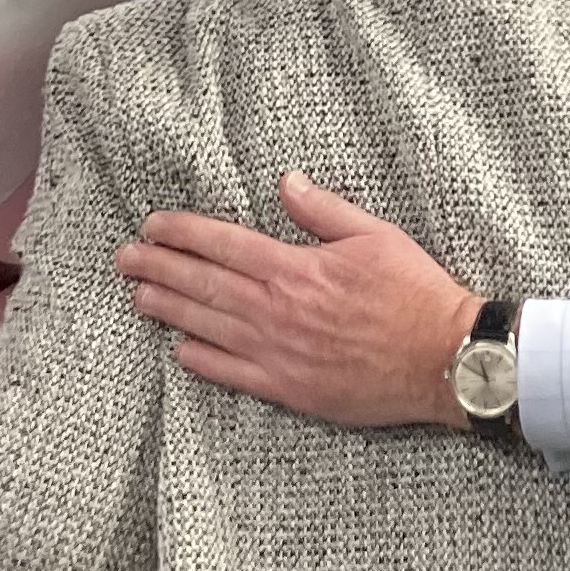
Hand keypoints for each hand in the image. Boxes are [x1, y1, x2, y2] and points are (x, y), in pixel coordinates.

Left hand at [116, 172, 478, 429]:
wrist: (444, 358)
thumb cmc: (415, 293)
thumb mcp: (374, 234)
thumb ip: (323, 210)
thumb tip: (285, 183)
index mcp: (295, 267)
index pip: (221, 244)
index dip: (181, 233)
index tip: (152, 225)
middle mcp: (277, 309)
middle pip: (202, 283)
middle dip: (158, 267)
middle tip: (124, 258)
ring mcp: (278, 352)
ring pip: (207, 327)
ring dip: (168, 309)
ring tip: (138, 297)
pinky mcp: (289, 387)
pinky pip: (232, 373)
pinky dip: (201, 360)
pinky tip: (179, 350)